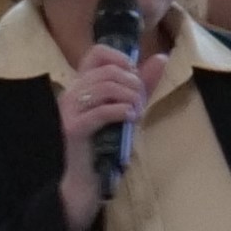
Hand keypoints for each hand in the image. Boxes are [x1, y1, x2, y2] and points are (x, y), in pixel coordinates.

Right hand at [55, 43, 150, 227]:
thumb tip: (161, 57)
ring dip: (129, 97)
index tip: (134, 77)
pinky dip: (122, 111)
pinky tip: (130, 119)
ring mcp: (70, 109)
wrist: (87, 178)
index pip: (97, 52)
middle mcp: (71, 92)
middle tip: (141, 101)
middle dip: (132, 83)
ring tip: (137, 112)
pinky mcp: (73, 127)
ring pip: (105, 87)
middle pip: (108, 70)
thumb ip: (142, 83)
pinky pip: (102, 111)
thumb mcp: (127, 107)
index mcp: (81, 84)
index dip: (120, 58)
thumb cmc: (106, 142)